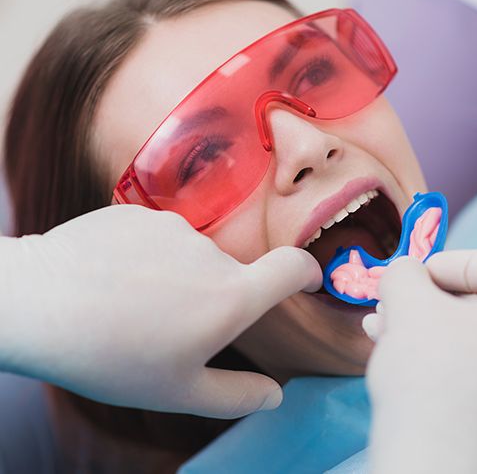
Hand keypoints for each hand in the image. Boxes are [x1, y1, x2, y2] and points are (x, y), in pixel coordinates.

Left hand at [0, 205, 320, 417]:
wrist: (37, 303)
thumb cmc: (111, 356)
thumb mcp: (179, 391)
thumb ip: (238, 395)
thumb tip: (275, 395)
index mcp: (230, 297)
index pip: (292, 267)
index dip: (307, 271)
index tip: (306, 280)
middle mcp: (211, 254)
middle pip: (230, 273)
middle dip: (215, 297)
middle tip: (170, 326)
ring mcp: (174, 227)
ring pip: (192, 255)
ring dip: (178, 277)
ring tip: (134, 304)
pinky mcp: (140, 213)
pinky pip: (158, 237)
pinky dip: (149, 257)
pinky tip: (115, 279)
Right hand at [364, 250, 476, 473]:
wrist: (432, 465)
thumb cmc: (429, 373)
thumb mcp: (408, 303)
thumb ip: (404, 273)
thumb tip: (406, 273)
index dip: (457, 260)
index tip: (418, 275)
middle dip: (430, 298)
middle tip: (392, 303)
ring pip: (474, 340)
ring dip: (426, 327)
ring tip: (381, 329)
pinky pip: (475, 373)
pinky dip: (438, 358)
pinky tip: (396, 358)